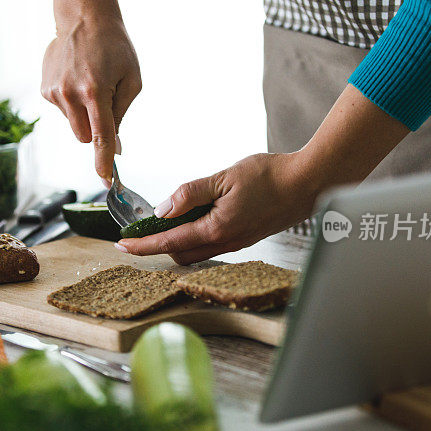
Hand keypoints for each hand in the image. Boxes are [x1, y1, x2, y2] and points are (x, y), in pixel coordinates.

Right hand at [42, 0, 140, 181]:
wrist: (84, 18)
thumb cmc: (115, 48)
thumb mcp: (131, 80)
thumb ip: (121, 116)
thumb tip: (115, 148)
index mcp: (96, 92)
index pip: (100, 136)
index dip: (103, 161)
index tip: (106, 180)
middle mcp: (70, 94)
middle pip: (84, 137)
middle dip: (95, 131)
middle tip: (105, 105)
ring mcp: (54, 92)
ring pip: (73, 125)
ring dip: (84, 114)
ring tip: (90, 84)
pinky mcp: (44, 89)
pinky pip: (63, 110)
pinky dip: (72, 103)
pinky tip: (77, 79)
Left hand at [116, 153, 318, 264]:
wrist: (309, 184)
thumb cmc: (271, 177)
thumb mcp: (224, 178)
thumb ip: (191, 193)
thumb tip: (162, 209)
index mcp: (216, 229)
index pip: (169, 242)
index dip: (143, 245)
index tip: (122, 245)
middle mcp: (225, 242)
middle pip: (179, 254)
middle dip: (156, 247)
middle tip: (138, 233)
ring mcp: (236, 242)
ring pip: (195, 252)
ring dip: (175, 243)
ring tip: (162, 225)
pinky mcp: (244, 237)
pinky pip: (211, 246)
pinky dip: (193, 238)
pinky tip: (192, 221)